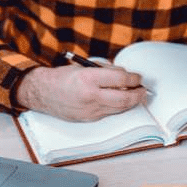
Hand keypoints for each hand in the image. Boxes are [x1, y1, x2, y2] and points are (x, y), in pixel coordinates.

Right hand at [15, 64, 145, 121]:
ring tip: (135, 95)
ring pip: (119, 108)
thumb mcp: (84, 67)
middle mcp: (90, 96)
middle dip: (138, 94)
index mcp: (89, 79)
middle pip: (125, 98)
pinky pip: (109, 113)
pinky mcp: (89, 119)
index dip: (134, 78)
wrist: (42, 92)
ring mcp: (90, 110)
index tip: (138, 77)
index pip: (121, 80)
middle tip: (143, 89)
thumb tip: (125, 76)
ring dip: (131, 102)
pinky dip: (117, 107)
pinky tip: (119, 101)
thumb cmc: (62, 77)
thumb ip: (106, 71)